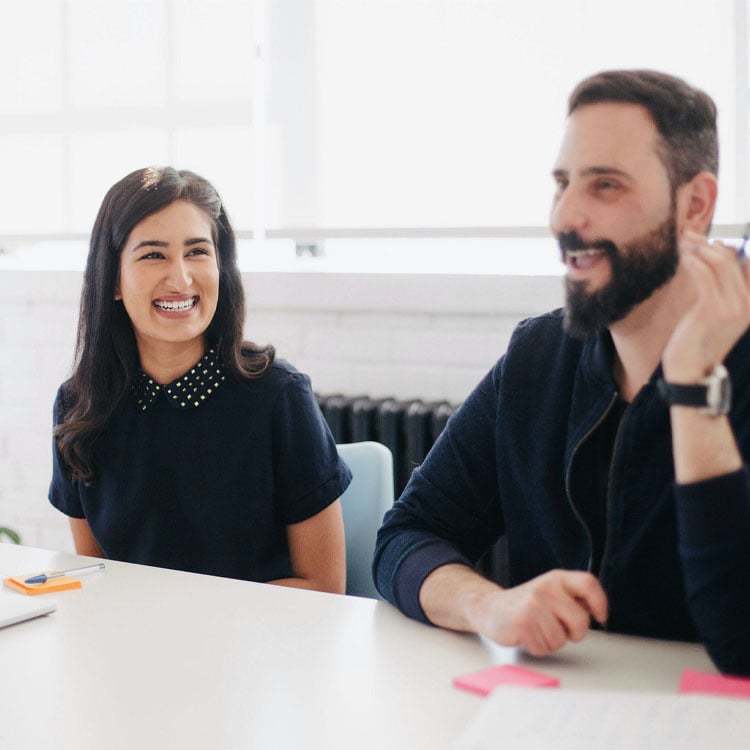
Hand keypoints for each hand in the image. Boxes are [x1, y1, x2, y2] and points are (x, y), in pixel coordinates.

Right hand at [471, 569, 607, 656]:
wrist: (490, 608)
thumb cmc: (525, 605)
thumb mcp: (550, 592)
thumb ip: (572, 598)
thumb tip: (596, 610)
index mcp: (556, 579)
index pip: (588, 584)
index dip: (600, 602)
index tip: (599, 616)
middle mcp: (546, 588)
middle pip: (581, 621)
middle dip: (573, 633)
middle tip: (558, 628)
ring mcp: (534, 605)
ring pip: (561, 639)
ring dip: (551, 641)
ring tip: (537, 629)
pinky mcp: (523, 623)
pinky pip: (544, 648)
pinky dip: (537, 647)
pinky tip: (527, 635)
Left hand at [662, 230, 749, 382]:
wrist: (690, 371)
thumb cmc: (695, 341)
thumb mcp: (712, 313)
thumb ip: (718, 287)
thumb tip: (714, 254)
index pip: (748, 264)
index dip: (728, 247)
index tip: (707, 239)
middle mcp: (748, 303)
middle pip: (732, 259)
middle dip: (708, 243)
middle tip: (687, 234)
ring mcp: (733, 306)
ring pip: (719, 263)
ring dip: (698, 247)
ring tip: (682, 241)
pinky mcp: (713, 309)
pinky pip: (705, 275)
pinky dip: (693, 260)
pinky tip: (683, 256)